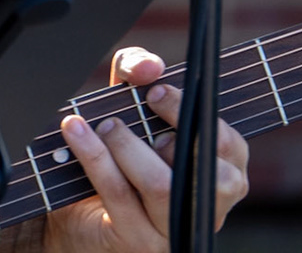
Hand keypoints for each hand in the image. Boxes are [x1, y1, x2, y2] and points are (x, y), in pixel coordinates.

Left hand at [40, 46, 249, 252]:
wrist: (73, 208)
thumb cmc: (114, 154)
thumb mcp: (129, 108)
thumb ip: (138, 76)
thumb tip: (149, 66)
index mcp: (219, 175)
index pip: (229, 147)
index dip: (192, 113)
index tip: (155, 91)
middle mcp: (205, 208)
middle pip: (211, 175)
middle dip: (165, 133)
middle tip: (123, 115)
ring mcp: (173, 230)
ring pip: (162, 186)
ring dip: (125, 145)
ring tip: (100, 126)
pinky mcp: (139, 242)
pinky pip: (120, 196)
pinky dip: (94, 157)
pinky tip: (74, 132)